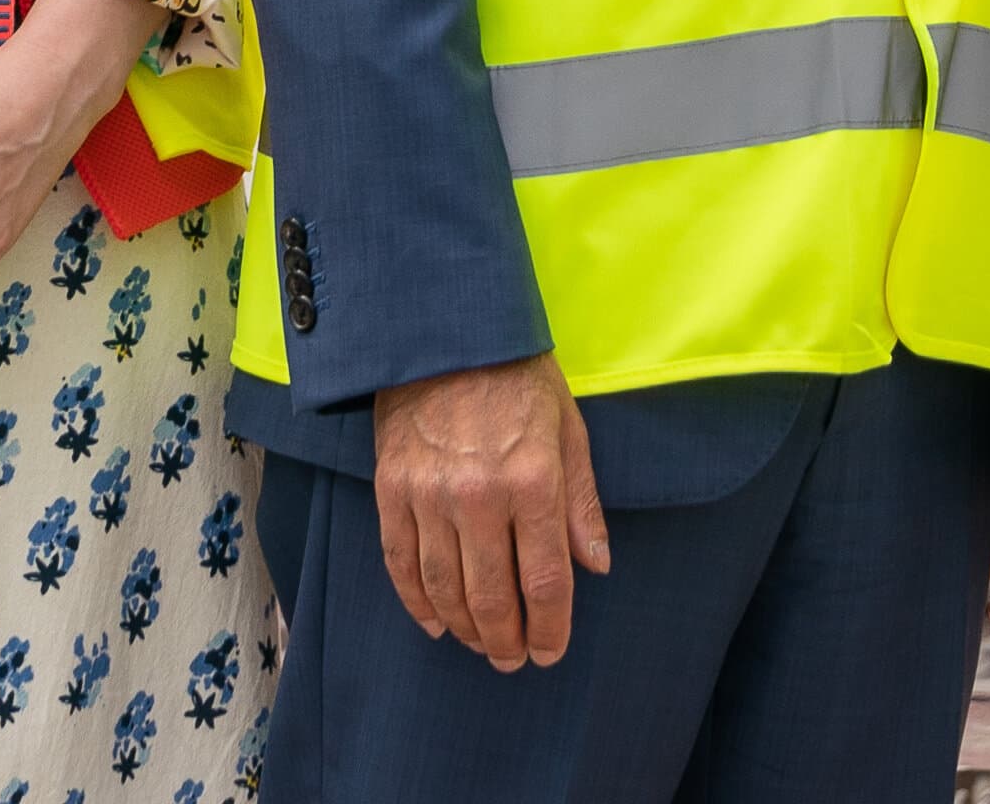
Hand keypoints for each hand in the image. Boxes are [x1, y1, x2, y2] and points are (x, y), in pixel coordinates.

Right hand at [376, 354, 609, 670]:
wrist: (445, 329)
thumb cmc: (517, 377)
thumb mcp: (567, 428)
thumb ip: (581, 501)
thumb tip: (596, 565)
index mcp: (533, 479)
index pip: (545, 580)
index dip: (550, 628)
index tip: (550, 651)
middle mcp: (480, 494)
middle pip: (491, 597)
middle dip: (506, 640)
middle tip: (513, 660)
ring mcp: (430, 493)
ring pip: (445, 588)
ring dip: (465, 628)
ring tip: (482, 644)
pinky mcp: (392, 488)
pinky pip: (401, 562)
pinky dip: (417, 602)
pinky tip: (435, 622)